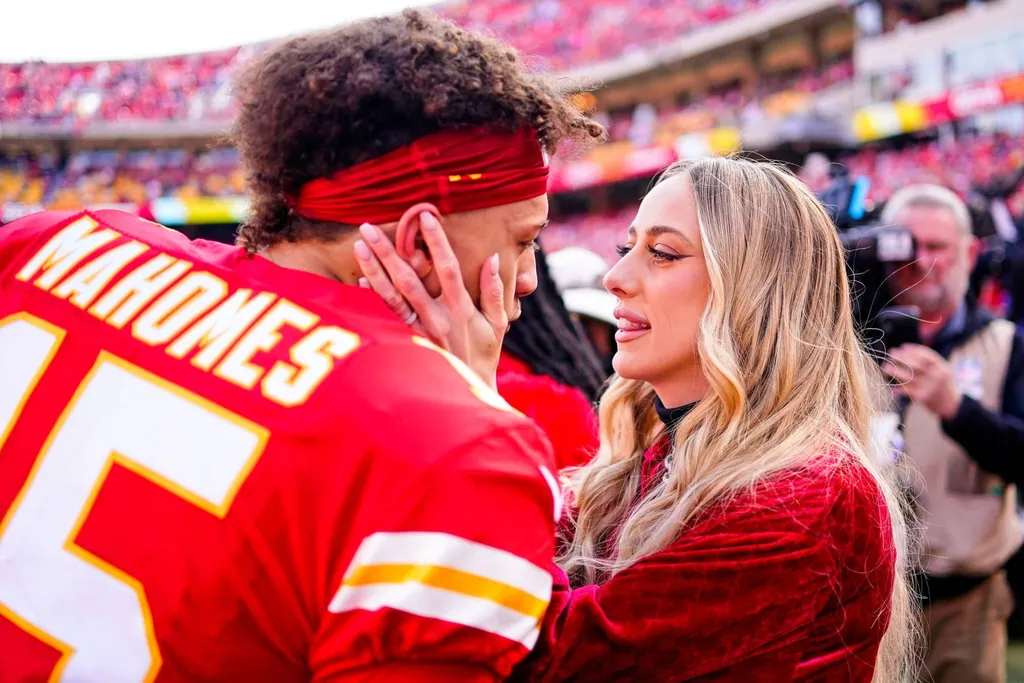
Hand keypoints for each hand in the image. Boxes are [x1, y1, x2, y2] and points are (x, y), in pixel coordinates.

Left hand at [352, 213, 507, 389]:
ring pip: (391, 297)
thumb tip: (493, 258)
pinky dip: (371, 298)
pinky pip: (384, 318)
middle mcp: (437, 319)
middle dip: (389, 250)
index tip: (425, 216)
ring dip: (374, 269)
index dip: (436, 242)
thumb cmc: (483, 357)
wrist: (466, 397)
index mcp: (461, 310)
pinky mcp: (404, 344)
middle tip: (369, 226)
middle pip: (409, 279)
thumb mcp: (497, 325)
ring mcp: (418, 333)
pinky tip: (359, 279)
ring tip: (358, 245)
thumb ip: (494, 291)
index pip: (448, 268)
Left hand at [882, 344, 962, 420]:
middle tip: (892, 353)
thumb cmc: (943, 385)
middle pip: (916, 364)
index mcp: (942, 367)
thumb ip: (928, 361)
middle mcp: (936, 376)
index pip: (926, 355)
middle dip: (902, 358)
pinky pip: (907, 390)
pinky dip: (899, 388)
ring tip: (885, 366)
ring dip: (895, 371)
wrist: (952, 405)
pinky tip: (892, 387)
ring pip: (908, 376)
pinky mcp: (923, 397)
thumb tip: (905, 348)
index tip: (902, 347)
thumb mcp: (942, 370)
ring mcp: (930, 386)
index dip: (913, 350)